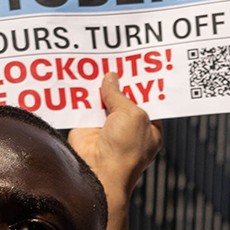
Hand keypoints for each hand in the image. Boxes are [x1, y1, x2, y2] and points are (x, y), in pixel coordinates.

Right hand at [64, 69, 160, 204]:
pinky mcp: (86, 128)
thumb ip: (121, 94)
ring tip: (97, 60)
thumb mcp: (132, 114)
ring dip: (99, 84)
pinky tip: (81, 75)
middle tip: (115, 57)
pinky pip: (84, 106)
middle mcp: (128, 129)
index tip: (136, 64)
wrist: (98, 172)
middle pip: (123, 98)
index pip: (147, 102)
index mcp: (148, 129)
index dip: (142, 84)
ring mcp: (106, 128)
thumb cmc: (125, 149)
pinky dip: (81, 93)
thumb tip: (110, 78)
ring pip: (102, 100)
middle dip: (119, 81)